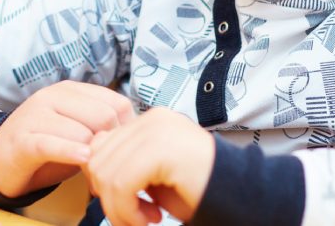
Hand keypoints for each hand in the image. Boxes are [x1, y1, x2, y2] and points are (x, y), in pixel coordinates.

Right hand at [0, 81, 134, 198]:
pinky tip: (83, 160)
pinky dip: (70, 152)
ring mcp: (36, 115)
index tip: (123, 153)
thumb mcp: (77, 130)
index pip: (117, 103)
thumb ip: (102, 127)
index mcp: (71, 90)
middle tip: (110, 170)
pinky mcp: (22, 139)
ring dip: (94, 160)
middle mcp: (53, 96)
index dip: (127, 131)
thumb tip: (139, 137)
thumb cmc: (46, 144)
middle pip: (104, 116)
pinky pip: (52, 143)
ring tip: (95, 179)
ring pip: (82, 132)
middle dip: (112, 146)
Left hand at [84, 107, 213, 225]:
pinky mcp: (161, 149)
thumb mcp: (152, 175)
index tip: (125, 206)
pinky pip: (121, 184)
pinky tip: (151, 220)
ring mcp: (157, 129)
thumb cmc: (198, 191)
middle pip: (97, 158)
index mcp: (149, 121)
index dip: (103, 181)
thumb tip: (91, 169)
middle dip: (108, 198)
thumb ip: (124, 165)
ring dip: (119, 209)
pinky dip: (128, 212)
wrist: (242, 198)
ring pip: (106, 174)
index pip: (99, 144)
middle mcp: (151, 118)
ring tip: (145, 221)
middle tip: (135, 220)